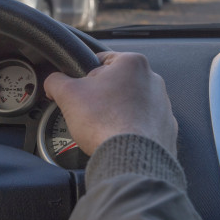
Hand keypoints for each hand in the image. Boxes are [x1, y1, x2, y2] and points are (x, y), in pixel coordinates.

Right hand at [44, 52, 177, 156]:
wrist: (131, 160)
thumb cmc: (106, 123)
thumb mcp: (68, 94)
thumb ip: (56, 81)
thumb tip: (53, 81)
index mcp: (132, 63)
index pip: (101, 60)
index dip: (83, 76)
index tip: (77, 90)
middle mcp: (153, 80)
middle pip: (116, 83)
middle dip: (101, 97)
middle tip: (88, 112)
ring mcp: (162, 105)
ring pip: (130, 104)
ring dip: (116, 113)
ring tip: (103, 128)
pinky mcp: (166, 128)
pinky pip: (142, 125)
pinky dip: (130, 130)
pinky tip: (118, 138)